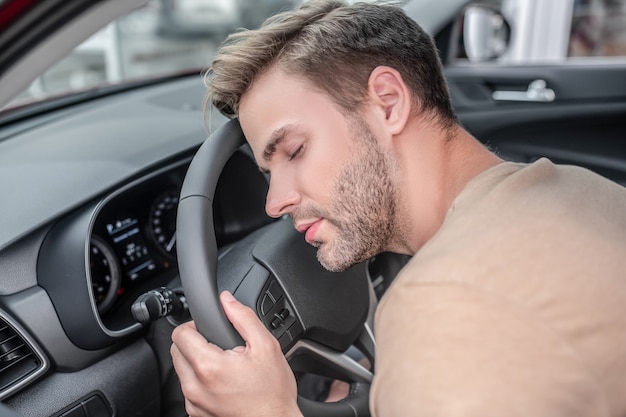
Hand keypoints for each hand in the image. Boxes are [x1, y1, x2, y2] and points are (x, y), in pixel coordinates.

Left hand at [171, 291, 301, 416]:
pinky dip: (200, 381)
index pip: (180, 334)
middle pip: (177, 351)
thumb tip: (227, 300)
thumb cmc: (273, 392)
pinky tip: (222, 382)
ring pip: (181, 370)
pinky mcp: (196, 414)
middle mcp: (195, 387)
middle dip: (194, 343)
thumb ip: (243, 318)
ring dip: (196, 362)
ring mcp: (194, 403)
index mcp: (209, 366)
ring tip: (224, 364)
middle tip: (220, 346)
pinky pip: (189, 389)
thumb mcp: (266, 346)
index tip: (210, 329)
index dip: (194, 325)